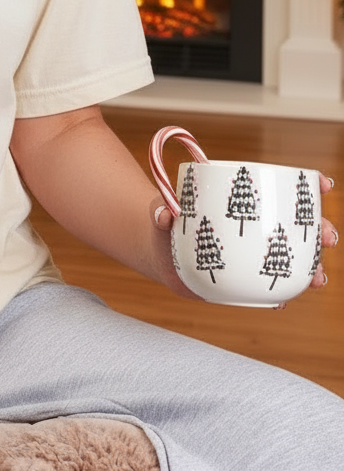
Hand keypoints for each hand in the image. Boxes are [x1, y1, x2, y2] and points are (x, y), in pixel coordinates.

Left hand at [151, 172, 338, 304]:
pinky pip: (270, 289)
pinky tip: (283, 300)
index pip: (281, 190)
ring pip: (294, 259)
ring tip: (317, 277)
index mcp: (243, 204)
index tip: (323, 185)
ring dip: (312, 268)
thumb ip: (160, 210)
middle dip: (322, 230)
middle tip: (329, 236)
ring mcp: (253, 254)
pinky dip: (279, 295)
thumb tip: (164, 214)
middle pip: (298, 226)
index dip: (308, 186)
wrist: (159, 252)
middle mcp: (255, 228)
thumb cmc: (166, 223)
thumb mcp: (161, 211)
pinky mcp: (245, 280)